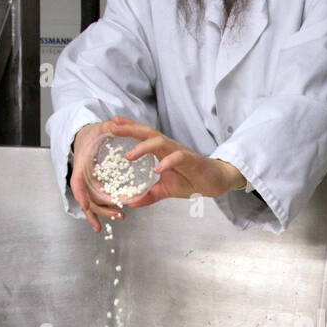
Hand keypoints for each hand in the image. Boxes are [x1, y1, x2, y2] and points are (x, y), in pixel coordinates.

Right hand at [70, 120, 127, 232]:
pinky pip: (98, 200)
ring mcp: (88, 183)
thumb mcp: (99, 128)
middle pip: (87, 198)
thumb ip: (106, 126)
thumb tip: (114, 123)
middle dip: (99, 210)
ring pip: (93, 203)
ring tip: (121, 216)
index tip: (85, 206)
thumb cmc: (91, 133)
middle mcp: (83, 177)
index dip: (80, 194)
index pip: (76, 181)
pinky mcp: (95, 186)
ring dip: (104, 212)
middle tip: (118, 214)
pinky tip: (113, 217)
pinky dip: (103, 210)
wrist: (85, 135)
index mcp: (81, 164)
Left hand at [105, 116, 246, 206]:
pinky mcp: (192, 160)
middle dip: (129, 129)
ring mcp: (180, 152)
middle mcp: (169, 147)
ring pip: (160, 142)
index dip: (127, 128)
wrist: (215, 182)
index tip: (111, 123)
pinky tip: (157, 169)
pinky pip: (178, 157)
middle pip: (147, 133)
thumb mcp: (165, 190)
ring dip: (143, 147)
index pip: (141, 135)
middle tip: (112, 127)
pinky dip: (167, 162)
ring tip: (129, 155)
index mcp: (161, 150)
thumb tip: (130, 203)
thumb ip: (148, 195)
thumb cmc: (191, 181)